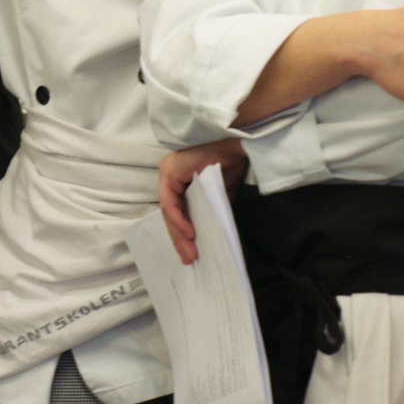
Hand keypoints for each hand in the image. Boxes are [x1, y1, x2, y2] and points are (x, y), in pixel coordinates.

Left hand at [157, 139, 247, 264]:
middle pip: (171, 214)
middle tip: (188, 259)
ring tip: (190, 252)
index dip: (182, 234)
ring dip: (179, 234)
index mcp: (180, 181)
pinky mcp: (169, 172)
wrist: (236, 145)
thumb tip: (208, 234)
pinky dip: (178, 219)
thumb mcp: (218, 195)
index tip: (191, 252)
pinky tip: (189, 232)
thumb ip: (209, 211)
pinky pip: (170, 202)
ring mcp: (168, 174)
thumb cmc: (229, 164)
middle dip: (179, 240)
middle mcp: (170, 177)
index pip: (177, 212)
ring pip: (169, 211)